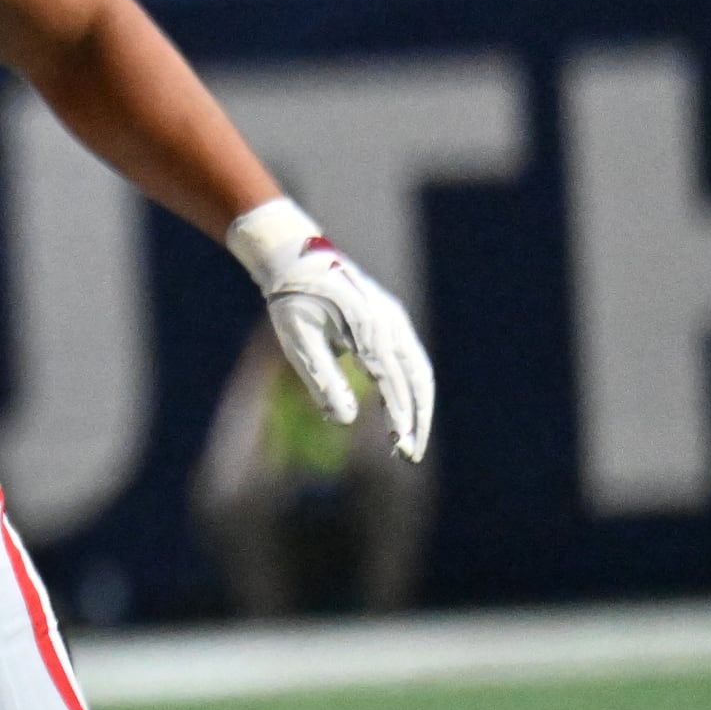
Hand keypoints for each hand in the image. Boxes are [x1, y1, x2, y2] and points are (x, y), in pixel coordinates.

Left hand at [226, 200, 434, 462]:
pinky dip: (410, 387)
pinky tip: (401, 409)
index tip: (400, 449)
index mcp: (368, 329)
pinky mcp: (390, 319)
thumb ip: (322, 380)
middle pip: (418, 380)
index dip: (398, 418)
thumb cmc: (291, 300)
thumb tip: (344, 421)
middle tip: (411, 454)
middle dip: (417, 419)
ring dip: (418, 406)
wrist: (297, 255)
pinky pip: (409, 358)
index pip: (391, 383)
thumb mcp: (298, 342)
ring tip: (409, 438)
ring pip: (418, 370)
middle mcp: (390, 323)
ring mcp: (394, 319)